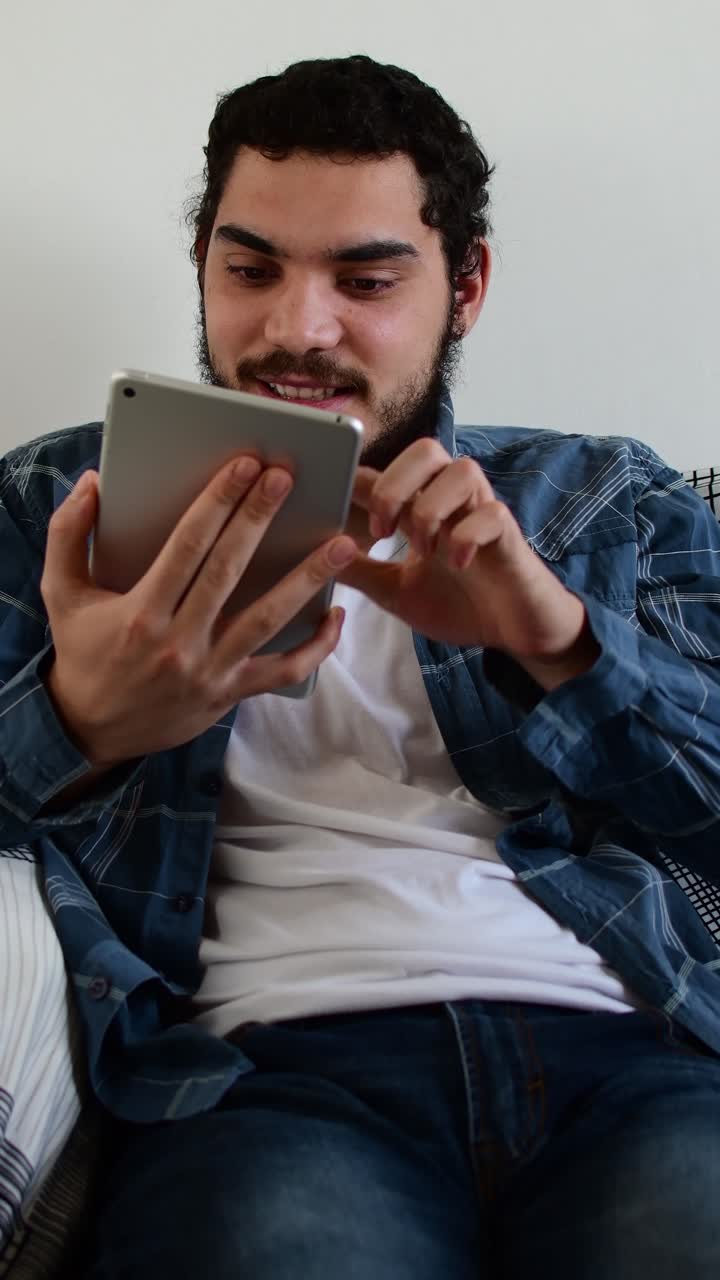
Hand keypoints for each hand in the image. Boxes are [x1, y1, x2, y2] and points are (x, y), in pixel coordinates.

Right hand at [41, 457, 357, 766]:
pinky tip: (336, 616)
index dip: (217, 501)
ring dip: (309, 579)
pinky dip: (316, 647)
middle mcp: (179, 641)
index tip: (244, 466)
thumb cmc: (82, 653)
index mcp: (141, 611)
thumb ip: (68, 535)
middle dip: (258, 520)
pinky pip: (284, 671)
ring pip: (268, 618)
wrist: (89, 729)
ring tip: (342, 545)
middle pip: (228, 570)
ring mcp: (210, 670)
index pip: (186, 545)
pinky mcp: (230, 693)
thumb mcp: (61, 593)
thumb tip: (92, 484)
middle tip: (286, 478)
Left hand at [339, 440, 599, 687]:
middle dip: (396, 484)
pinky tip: (457, 564)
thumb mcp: (394, 591)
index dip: (358, 479)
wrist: (512, 631)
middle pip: (427, 450)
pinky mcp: (509, 536)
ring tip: (424, 550)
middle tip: (382, 529)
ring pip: (461, 470)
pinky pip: (492, 513)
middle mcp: (452, 502)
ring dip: (432, 508)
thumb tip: (315, 557)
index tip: (334, 507)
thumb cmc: (460, 603)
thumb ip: (360, 571)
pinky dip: (468, 535)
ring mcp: (483, 514)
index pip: (387, 472)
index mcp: (422, 508)